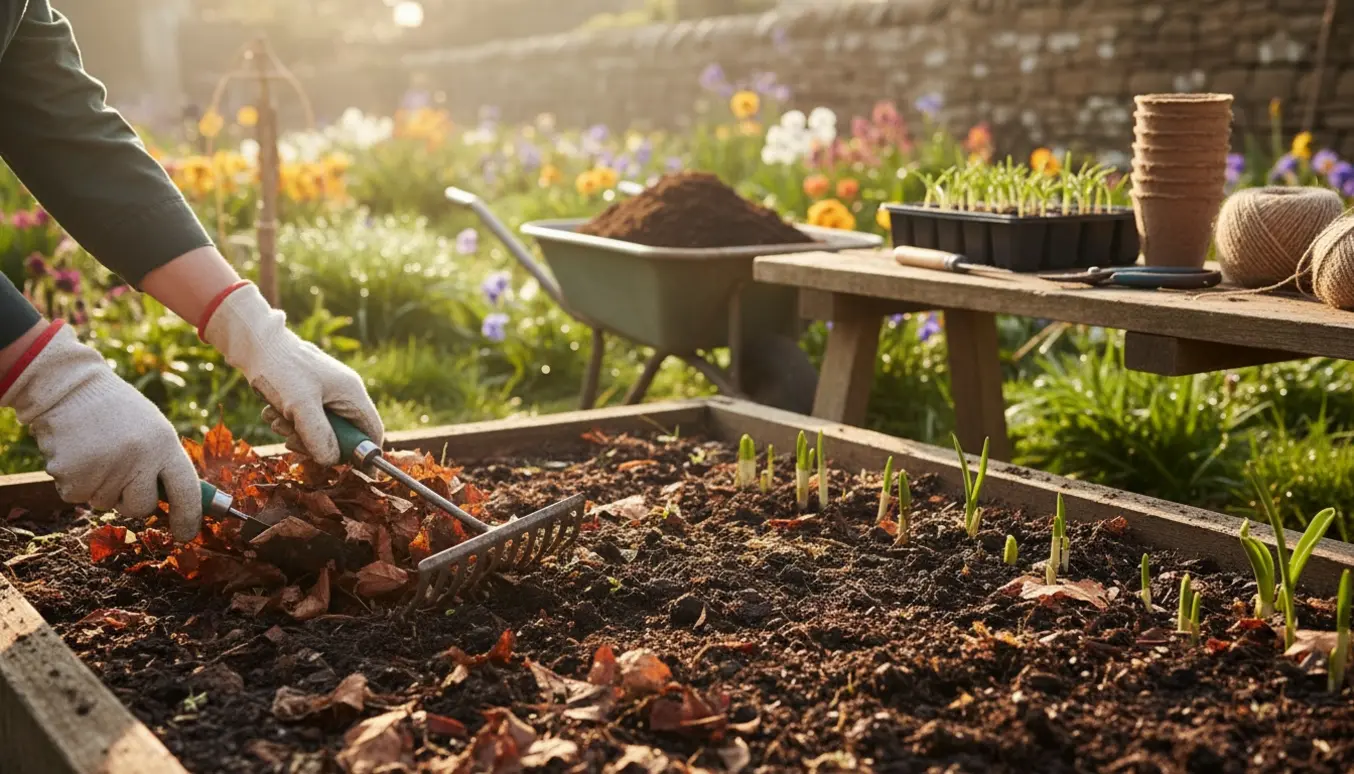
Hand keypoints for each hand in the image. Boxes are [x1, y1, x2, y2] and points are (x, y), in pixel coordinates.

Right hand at [0, 322, 202, 539]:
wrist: (70, 388)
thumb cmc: (118, 413)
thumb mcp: (154, 430)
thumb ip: (164, 464)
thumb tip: (179, 505)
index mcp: (165, 445)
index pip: (187, 491)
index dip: (189, 517)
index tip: (185, 535)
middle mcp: (139, 459)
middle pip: (141, 508)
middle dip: (132, 500)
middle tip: (121, 472)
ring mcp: (105, 469)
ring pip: (105, 503)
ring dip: (100, 486)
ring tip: (96, 451)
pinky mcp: (72, 476)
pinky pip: (78, 497)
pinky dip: (75, 482)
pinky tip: (77, 454)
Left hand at [200, 282, 382, 465]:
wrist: (255, 343)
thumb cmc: (281, 368)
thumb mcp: (300, 405)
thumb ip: (319, 435)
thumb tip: (332, 461)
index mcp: (352, 393)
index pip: (372, 431)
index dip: (362, 453)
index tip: (341, 464)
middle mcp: (343, 394)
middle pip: (343, 435)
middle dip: (316, 442)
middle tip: (292, 440)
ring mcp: (326, 394)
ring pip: (321, 430)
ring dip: (298, 433)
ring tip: (277, 420)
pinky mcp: (308, 394)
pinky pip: (306, 420)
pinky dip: (289, 422)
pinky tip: (273, 412)